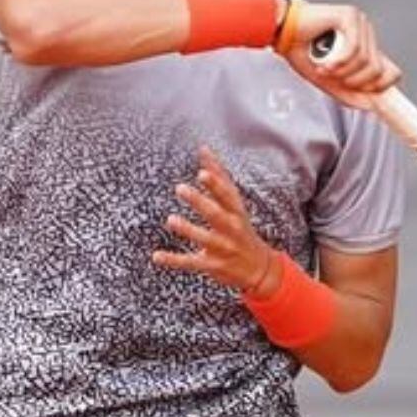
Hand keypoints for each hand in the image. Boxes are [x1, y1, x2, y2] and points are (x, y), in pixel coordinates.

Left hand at [150, 146, 282, 296]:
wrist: (259, 268)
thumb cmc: (240, 227)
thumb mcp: (234, 203)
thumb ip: (218, 177)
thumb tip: (204, 148)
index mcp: (235, 211)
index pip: (226, 195)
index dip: (215, 184)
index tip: (202, 172)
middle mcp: (231, 228)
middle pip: (216, 214)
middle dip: (200, 202)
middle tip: (180, 189)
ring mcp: (222, 247)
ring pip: (205, 238)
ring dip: (188, 229)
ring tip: (171, 219)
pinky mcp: (212, 265)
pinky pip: (191, 262)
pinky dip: (174, 260)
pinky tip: (156, 256)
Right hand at [277, 1, 402, 109]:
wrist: (280, 31)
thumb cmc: (300, 50)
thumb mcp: (326, 80)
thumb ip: (348, 93)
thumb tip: (370, 105)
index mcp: (364, 48)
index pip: (390, 71)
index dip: (381, 87)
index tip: (368, 97)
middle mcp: (366, 35)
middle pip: (378, 70)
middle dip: (354, 81)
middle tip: (333, 77)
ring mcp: (360, 24)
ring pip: (365, 61)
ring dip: (341, 71)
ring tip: (324, 68)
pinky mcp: (350, 17)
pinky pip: (354, 49)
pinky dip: (339, 61)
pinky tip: (326, 63)